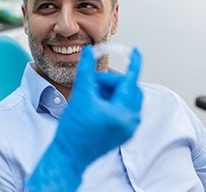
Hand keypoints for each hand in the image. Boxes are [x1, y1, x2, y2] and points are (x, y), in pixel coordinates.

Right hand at [26, 46, 142, 190]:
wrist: (69, 154)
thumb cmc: (74, 129)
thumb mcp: (80, 95)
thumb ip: (86, 71)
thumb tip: (89, 52)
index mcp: (123, 113)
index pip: (132, 81)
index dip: (134, 63)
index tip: (136, 51)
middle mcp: (130, 122)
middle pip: (129, 90)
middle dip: (112, 82)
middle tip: (95, 83)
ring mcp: (127, 129)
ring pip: (125, 99)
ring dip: (111, 91)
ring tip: (92, 95)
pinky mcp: (122, 133)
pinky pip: (123, 109)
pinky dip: (111, 101)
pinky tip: (95, 103)